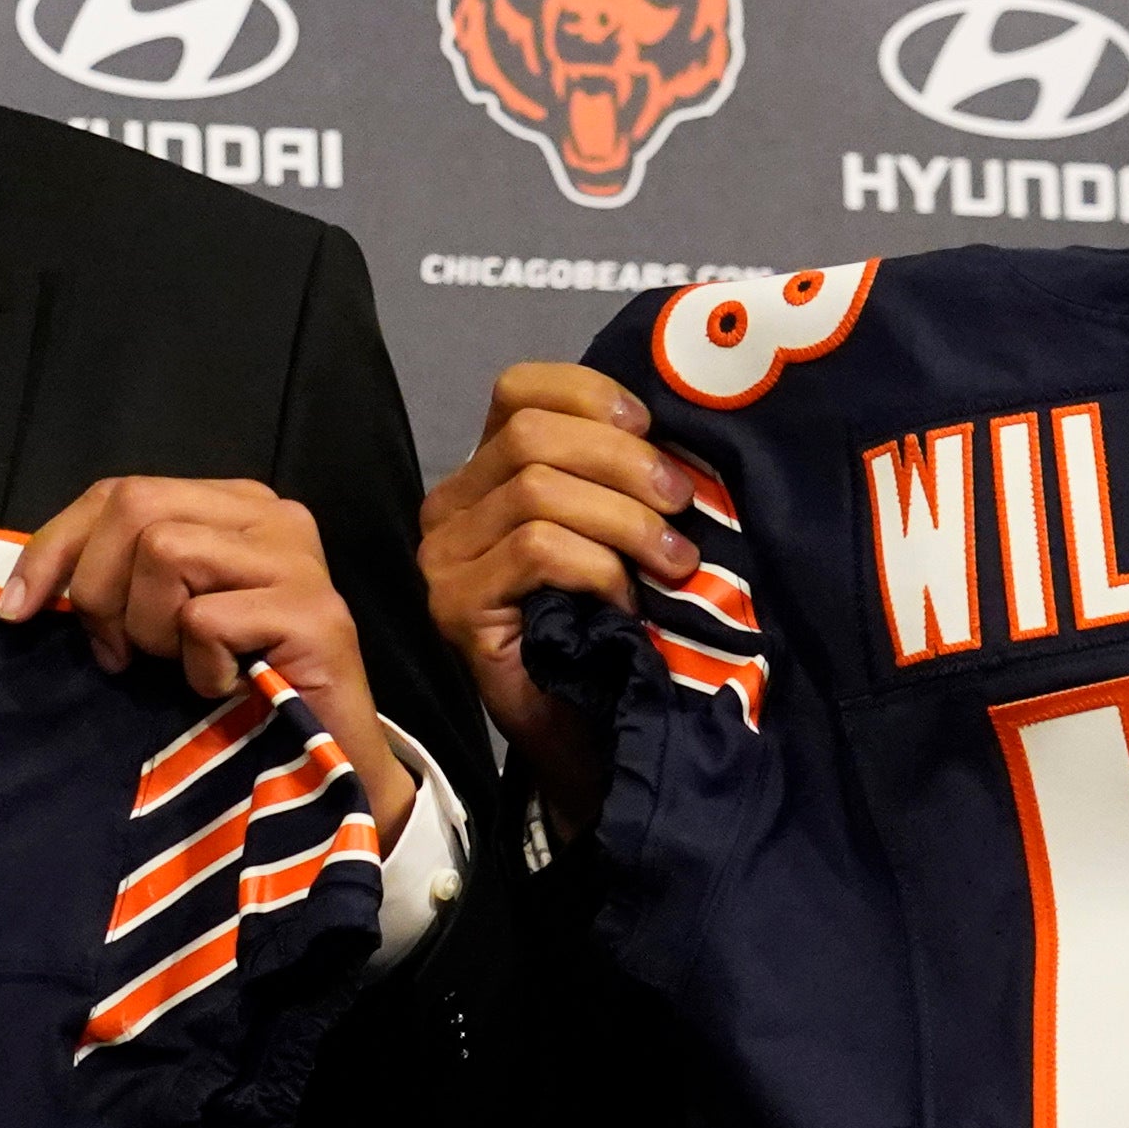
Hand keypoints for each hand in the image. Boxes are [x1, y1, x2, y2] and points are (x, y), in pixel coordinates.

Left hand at [0, 480, 416, 843]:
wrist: (329, 764)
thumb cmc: (238, 690)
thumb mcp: (164, 618)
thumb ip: (120, 576)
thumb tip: (25, 588)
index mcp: (234, 505)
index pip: (120, 491)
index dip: (54, 546)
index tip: (16, 610)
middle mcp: (273, 516)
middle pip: (136, 508)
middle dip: (100, 590)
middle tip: (117, 656)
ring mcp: (298, 560)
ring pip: (165, 552)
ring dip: (151, 628)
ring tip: (180, 667)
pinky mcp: (314, 612)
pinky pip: (204, 618)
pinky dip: (197, 667)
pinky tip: (225, 688)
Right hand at [418, 364, 696, 835]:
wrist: (588, 737)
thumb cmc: (608, 631)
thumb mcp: (618, 533)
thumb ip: (619, 477)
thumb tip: (674, 432)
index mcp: (485, 475)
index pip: (518, 389)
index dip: (591, 395)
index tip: (654, 430)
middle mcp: (449, 508)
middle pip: (530, 434)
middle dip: (624, 462)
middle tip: (684, 504)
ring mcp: (443, 560)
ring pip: (537, 491)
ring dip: (625, 520)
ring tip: (674, 562)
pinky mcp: (454, 607)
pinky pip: (536, 551)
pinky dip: (598, 566)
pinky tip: (625, 601)